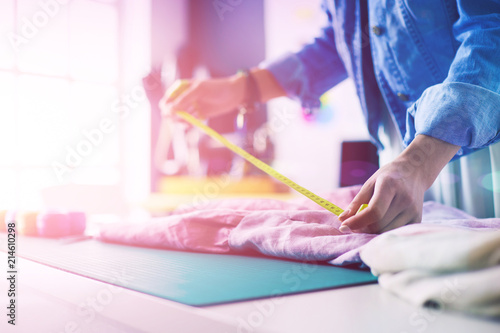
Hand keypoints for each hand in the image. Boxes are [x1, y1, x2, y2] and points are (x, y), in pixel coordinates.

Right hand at [159, 75, 245, 118]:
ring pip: (179, 117)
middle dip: (172, 115)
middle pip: (172, 109)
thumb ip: (184, 99)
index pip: (168, 98)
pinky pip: (189, 122)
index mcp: (182, 88)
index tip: (168, 112)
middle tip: (177, 119)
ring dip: (180, 121)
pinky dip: (188, 125)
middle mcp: (185, 98)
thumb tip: (170, 110)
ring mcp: (192, 107)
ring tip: (186, 122)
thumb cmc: (216, 88)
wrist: (234, 94)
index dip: (166, 106)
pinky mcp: (199, 115)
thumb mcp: (199, 90)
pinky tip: (190, 125)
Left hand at [338, 135, 459, 233]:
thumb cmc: (388, 176)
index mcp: (390, 186)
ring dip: (372, 231)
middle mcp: (405, 199)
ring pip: (386, 231)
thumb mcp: (370, 183)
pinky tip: (381, 221)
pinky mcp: (417, 219)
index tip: (343, 226)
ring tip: (367, 221)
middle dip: (362, 227)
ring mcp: (413, 210)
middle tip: (354, 223)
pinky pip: (395, 231)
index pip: (374, 211)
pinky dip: (384, 231)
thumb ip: (356, 202)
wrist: (415, 171)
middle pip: (379, 224)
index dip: (357, 222)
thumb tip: (342, 219)